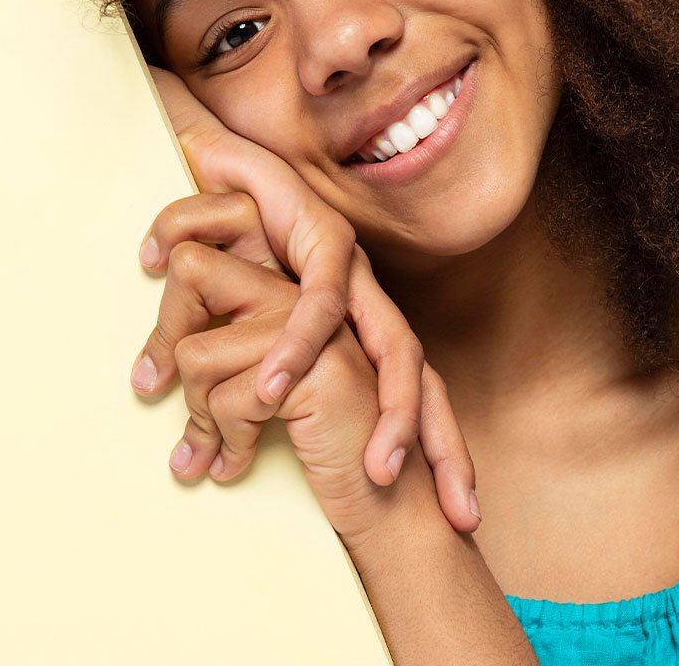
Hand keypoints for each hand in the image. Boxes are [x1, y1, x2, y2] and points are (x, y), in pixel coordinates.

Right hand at [135, 70, 479, 529]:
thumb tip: (232, 434)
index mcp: (357, 326)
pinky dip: (298, 347)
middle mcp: (369, 301)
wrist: (219, 162)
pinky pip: (322, 302)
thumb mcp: (243, 327)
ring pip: (396, 347)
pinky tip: (274, 385)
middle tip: (459, 515)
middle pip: (424, 379)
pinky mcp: (328, 237)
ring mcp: (358, 271)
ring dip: (390, 412)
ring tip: (376, 471)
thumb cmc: (231, 247)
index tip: (452, 516)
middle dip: (443, 445)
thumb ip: (250, 372)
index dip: (435, 451)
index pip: (409, 395)